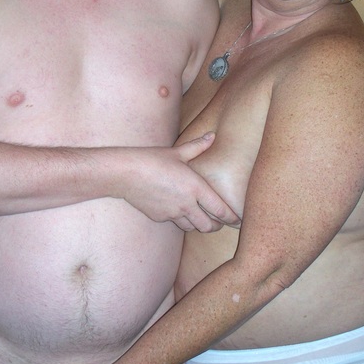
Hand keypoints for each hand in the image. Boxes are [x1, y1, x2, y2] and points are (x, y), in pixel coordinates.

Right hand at [120, 133, 239, 231]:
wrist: (126, 173)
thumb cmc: (152, 159)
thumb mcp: (177, 152)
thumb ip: (197, 146)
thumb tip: (212, 136)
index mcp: (195, 188)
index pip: (220, 209)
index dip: (231, 218)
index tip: (238, 220)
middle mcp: (187, 204)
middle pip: (208, 226)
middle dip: (216, 226)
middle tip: (220, 222)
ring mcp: (173, 213)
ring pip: (193, 227)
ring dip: (199, 224)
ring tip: (201, 218)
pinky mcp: (160, 217)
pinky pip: (176, 223)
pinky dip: (181, 220)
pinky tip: (179, 212)